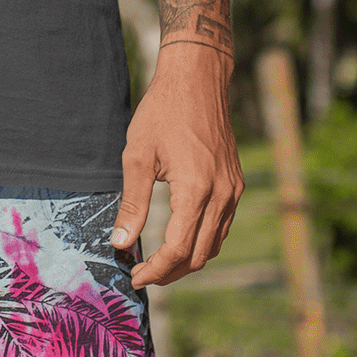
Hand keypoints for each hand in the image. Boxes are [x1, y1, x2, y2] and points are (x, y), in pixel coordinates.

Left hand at [110, 41, 242, 287]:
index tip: (134, 276)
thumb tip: (120, 243)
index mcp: (197, 190)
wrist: (197, 79)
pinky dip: (202, 240)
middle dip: (171, 272)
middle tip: (143, 274)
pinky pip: (222, 225)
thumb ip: (132, 203)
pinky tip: (180, 237)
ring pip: (215, 244)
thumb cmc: (162, 112)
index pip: (179, 249)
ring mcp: (233, 189)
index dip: (156, 270)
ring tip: (158, 262)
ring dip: (188, 260)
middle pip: (201, 255)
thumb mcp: (137, 156)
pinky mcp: (236, 183)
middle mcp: (222, 194)